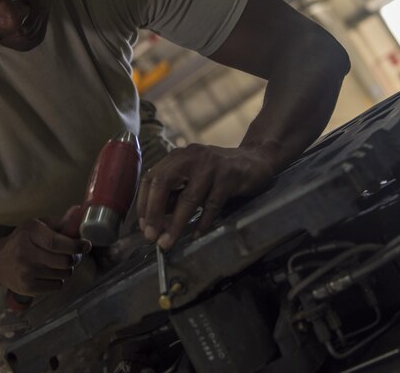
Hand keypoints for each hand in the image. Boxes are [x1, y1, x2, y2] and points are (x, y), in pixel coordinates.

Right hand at [0, 206, 88, 295]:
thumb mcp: (39, 226)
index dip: (75, 245)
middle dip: (74, 258)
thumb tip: (79, 210)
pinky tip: (49, 274)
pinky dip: (58, 280)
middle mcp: (25, 252)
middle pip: (63, 261)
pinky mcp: (27, 287)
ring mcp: (25, 271)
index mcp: (29, 232)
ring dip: (66, 269)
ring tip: (58, 264)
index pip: (56, 242)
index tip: (86, 245)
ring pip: (63, 274)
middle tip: (74, 255)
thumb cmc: (23, 241)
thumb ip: (61, 222)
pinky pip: (57, 286)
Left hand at [136, 144, 275, 250]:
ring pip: (189, 197)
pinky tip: (197, 234)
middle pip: (164, 183)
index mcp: (178, 157)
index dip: (144, 203)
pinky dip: (203, 221)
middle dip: (154, 212)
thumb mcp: (193, 179)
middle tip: (151, 236)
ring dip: (176, 223)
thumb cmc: (219, 173)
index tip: (144, 226)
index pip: (151, 177)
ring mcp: (211, 165)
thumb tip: (155, 220)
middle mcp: (191, 157)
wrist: (256, 160)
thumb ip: (175, 194)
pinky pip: (213, 204)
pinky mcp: (230, 176)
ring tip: (168, 242)